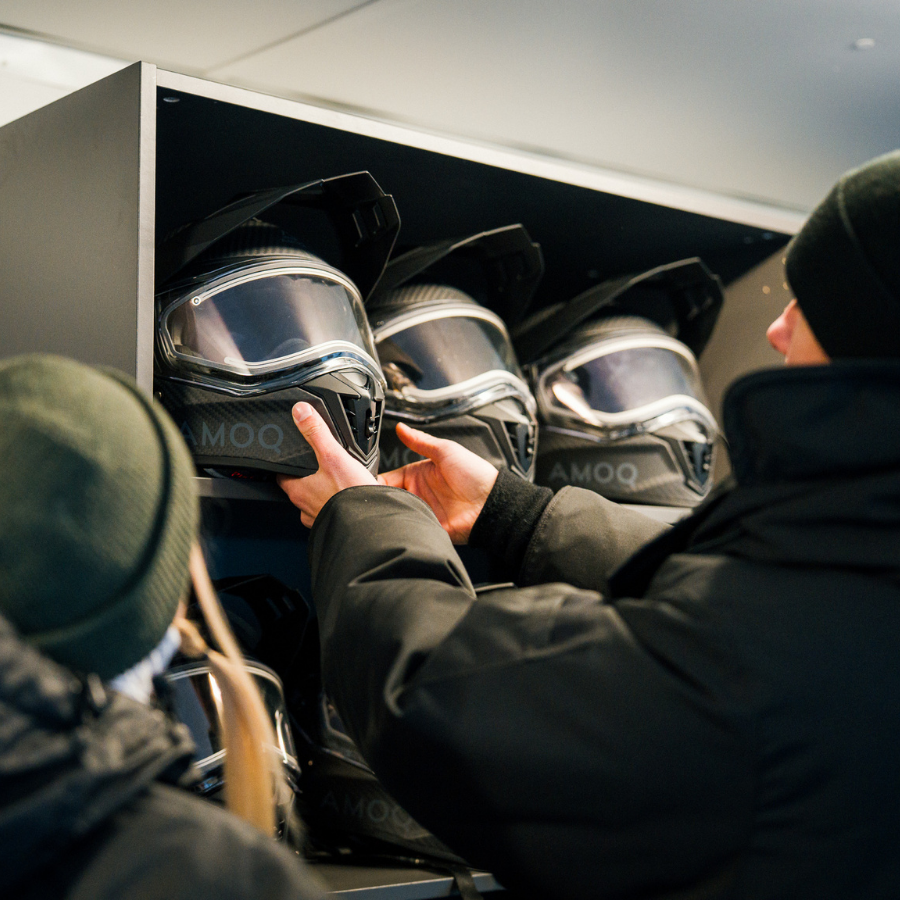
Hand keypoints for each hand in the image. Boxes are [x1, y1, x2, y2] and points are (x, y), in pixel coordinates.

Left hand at [277, 403, 376, 527]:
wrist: (370, 526)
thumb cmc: (350, 496)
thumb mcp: (333, 456)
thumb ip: (316, 432)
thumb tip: (301, 412)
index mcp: (298, 490)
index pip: (281, 475)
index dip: (285, 465)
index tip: (290, 459)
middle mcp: (304, 507)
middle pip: (298, 488)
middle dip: (307, 478)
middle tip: (319, 468)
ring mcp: (319, 518)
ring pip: (315, 502)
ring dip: (322, 494)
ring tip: (336, 482)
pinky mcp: (335, 525)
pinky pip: (331, 513)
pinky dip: (337, 506)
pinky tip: (348, 499)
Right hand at [377, 423, 497, 543]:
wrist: (492, 503)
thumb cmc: (475, 475)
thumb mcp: (445, 451)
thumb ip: (420, 442)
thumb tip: (401, 428)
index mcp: (418, 476)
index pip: (386, 479)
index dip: (374, 482)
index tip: (361, 483)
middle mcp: (418, 494)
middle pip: (387, 498)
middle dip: (378, 499)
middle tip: (369, 499)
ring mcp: (422, 512)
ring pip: (395, 515)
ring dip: (389, 513)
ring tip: (383, 510)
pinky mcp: (428, 528)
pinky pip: (409, 529)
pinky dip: (401, 527)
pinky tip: (397, 523)